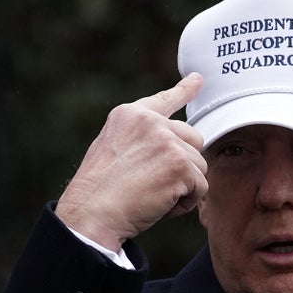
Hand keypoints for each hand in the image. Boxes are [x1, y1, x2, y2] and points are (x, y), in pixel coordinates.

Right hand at [55, 73, 207, 251]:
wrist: (91, 213)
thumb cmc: (98, 192)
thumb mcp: (112, 150)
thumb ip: (141, 139)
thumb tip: (173, 145)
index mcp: (129, 115)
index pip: (164, 100)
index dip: (184, 90)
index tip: (198, 79)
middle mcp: (150, 121)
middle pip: (192, 139)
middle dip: (182, 164)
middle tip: (154, 184)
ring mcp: (166, 140)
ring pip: (198, 166)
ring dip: (183, 187)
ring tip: (153, 197)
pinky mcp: (180, 164)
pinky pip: (200, 186)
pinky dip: (186, 202)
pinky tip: (162, 207)